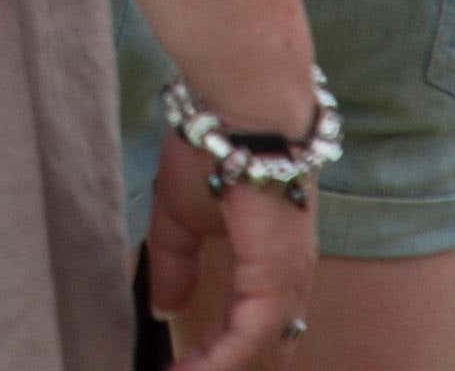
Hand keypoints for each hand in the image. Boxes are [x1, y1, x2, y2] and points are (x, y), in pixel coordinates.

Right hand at [141, 129, 319, 370]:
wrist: (241, 109)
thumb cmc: (213, 145)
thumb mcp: (180, 212)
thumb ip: (175, 262)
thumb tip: (165, 305)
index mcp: (272, 261)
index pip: (253, 326)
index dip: (218, 354)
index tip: (178, 369)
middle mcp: (289, 278)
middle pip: (265, 349)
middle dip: (227, 367)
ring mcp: (287, 280)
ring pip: (259, 350)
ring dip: (217, 370)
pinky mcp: (276, 277)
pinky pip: (250, 337)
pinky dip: (219, 360)